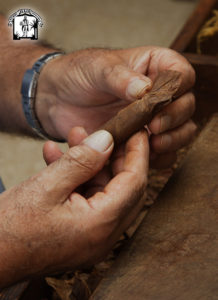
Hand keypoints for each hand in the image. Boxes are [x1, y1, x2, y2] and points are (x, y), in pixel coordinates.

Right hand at [0, 129, 148, 287]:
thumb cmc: (10, 228)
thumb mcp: (46, 186)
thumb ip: (81, 161)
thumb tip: (107, 140)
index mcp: (100, 225)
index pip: (135, 182)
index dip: (138, 152)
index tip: (138, 129)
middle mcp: (103, 235)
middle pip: (124, 187)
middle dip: (115, 155)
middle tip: (107, 131)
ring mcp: (92, 236)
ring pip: (104, 191)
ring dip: (92, 163)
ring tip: (76, 138)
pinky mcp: (80, 233)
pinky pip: (88, 199)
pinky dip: (78, 178)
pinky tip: (59, 157)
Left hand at [36, 46, 196, 167]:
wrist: (56, 98)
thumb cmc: (77, 74)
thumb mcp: (96, 68)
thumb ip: (119, 77)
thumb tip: (145, 89)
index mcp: (153, 67)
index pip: (181, 75)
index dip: (177, 90)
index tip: (159, 103)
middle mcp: (157, 94)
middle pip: (185, 107)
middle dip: (175, 119)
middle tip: (154, 127)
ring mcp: (150, 119)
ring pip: (179, 132)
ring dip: (172, 141)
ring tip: (152, 144)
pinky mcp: (139, 139)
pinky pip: (160, 152)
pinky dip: (157, 158)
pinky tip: (142, 157)